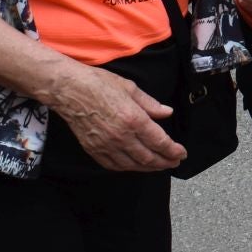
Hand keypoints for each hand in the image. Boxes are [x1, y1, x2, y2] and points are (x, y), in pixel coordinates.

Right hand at [45, 63, 185, 171]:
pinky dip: (128, 168)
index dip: (173, 150)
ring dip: (149, 168)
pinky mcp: (93, 149)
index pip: (159, 142)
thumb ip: (150, 104)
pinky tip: (135, 165)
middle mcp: (121, 136)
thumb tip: (167, 113)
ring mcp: (106, 145)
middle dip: (165, 162)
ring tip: (159, 165)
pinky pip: (114, 166)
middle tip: (174, 162)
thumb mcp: (130, 88)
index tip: (182, 153)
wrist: (69, 89)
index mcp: (133, 119)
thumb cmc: (99, 83)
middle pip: (148, 157)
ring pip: (133, 165)